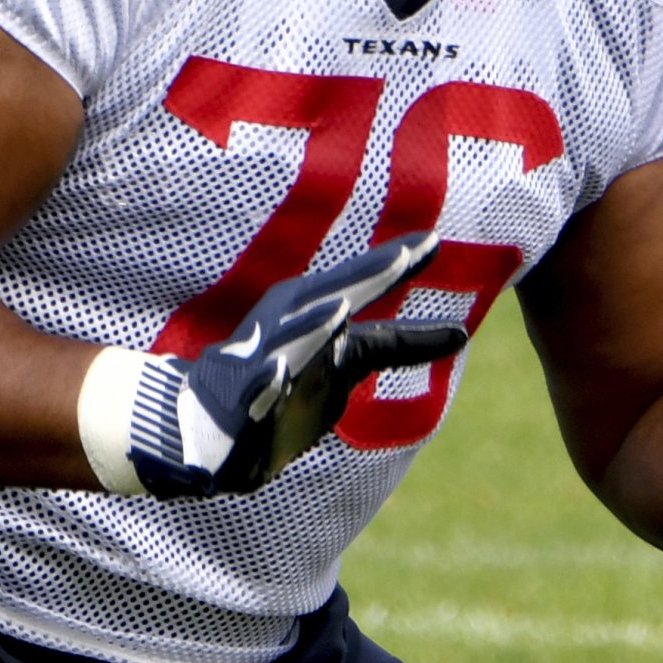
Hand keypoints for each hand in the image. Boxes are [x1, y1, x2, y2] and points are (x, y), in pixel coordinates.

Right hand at [111, 232, 469, 497]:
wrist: (201, 419)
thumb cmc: (284, 378)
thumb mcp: (345, 359)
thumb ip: (397, 344)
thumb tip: (460, 334)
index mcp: (312, 309)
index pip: (362, 286)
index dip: (394, 265)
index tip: (432, 242)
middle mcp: (288, 326)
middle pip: (332, 298)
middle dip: (365, 277)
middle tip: (401, 256)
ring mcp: (263, 361)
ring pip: (293, 343)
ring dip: (313, 326)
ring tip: (339, 311)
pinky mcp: (241, 402)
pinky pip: (255, 393)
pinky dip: (266, 383)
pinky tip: (278, 373)